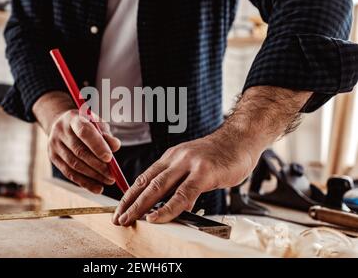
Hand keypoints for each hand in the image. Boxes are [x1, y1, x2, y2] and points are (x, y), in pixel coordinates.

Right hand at [48, 109, 120, 193]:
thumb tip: (115, 146)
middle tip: (112, 175)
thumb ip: (107, 135)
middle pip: (79, 151)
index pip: (84, 132)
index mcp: (73, 118)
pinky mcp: (53, 157)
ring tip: (108, 181)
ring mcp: (54, 145)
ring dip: (93, 176)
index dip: (97, 146)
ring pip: (74, 164)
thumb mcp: (98, 124)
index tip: (110, 158)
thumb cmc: (86, 125)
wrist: (62, 124)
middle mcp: (60, 131)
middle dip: (98, 165)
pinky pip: (69, 173)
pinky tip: (98, 188)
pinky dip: (85, 182)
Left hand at [112, 136, 256, 225]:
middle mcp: (176, 158)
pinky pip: (184, 193)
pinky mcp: (205, 172)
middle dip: (130, 203)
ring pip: (160, 187)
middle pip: (146, 183)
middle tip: (118, 218)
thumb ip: (180, 182)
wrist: (241, 139)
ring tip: (130, 220)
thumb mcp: (192, 164)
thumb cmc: (218, 155)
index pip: (143, 178)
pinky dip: (168, 208)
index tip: (119, 209)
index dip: (129, 195)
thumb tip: (169, 205)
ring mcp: (190, 164)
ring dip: (142, 206)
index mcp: (170, 157)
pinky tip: (157, 217)